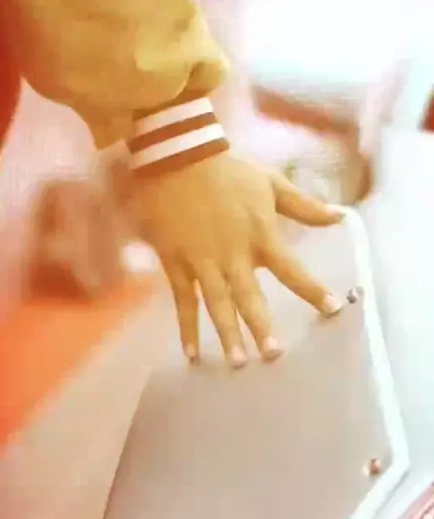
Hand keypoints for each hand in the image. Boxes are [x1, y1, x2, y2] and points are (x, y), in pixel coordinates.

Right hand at [134, 153, 345, 367]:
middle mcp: (233, 254)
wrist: (178, 156)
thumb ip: (305, 206)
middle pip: (250, 297)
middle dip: (262, 326)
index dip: (313, 290)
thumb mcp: (271, 183)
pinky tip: (191, 354)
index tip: (333, 309)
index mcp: (260, 235)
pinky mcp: (177, 263)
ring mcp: (203, 261)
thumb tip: (341, 218)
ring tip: (238, 362)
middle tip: (274, 355)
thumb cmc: (229, 171)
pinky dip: (186, 328)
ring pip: (217, 304)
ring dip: (227, 333)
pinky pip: (183, 301)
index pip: (292, 270)